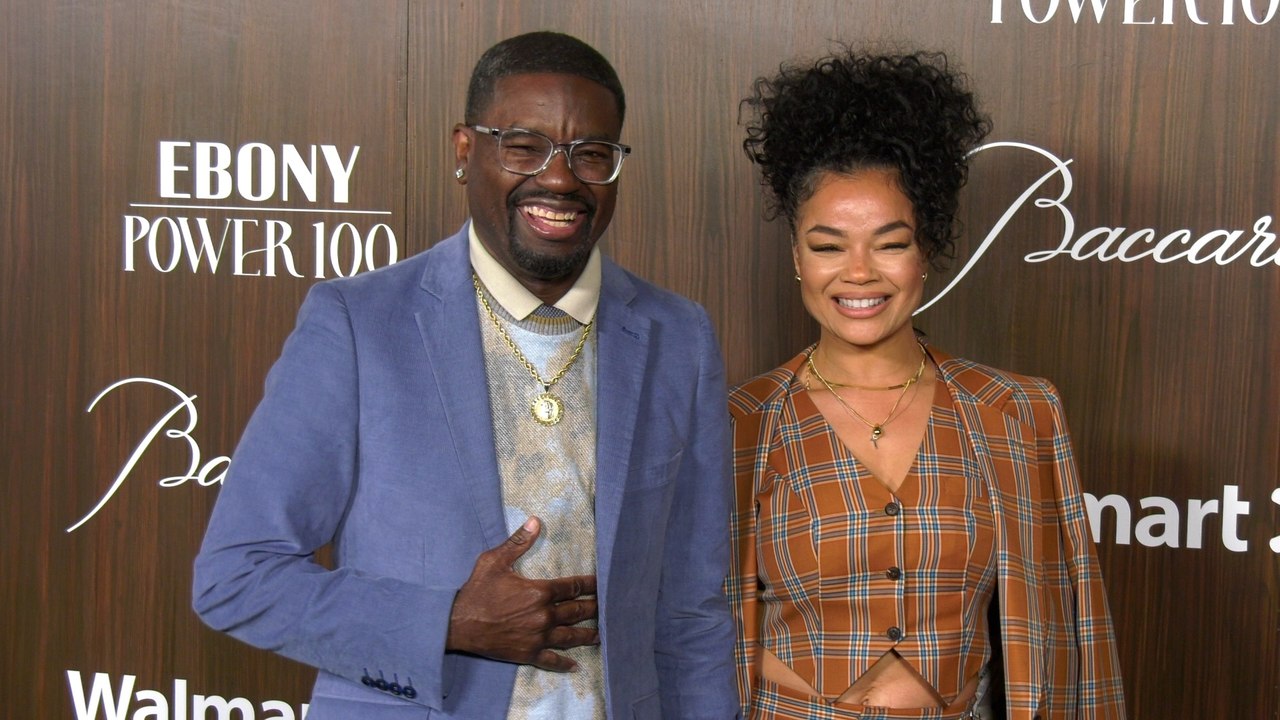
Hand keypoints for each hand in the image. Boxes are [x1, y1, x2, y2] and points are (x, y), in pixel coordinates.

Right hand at [446, 516, 598, 671]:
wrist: (457, 623)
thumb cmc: (476, 590)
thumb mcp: (495, 561)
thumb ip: (518, 542)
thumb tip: (535, 521)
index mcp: (539, 592)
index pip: (572, 587)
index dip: (589, 585)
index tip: (602, 583)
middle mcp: (544, 616)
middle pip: (577, 612)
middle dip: (594, 608)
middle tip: (608, 607)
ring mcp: (537, 637)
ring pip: (570, 636)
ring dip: (587, 635)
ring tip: (601, 635)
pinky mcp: (528, 653)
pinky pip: (551, 660)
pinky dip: (564, 663)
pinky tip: (574, 666)